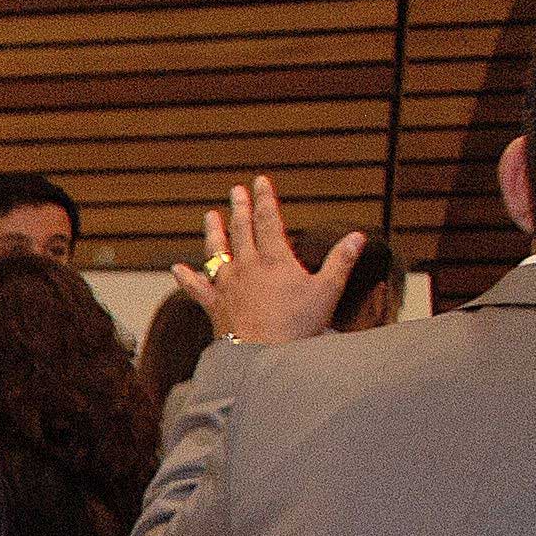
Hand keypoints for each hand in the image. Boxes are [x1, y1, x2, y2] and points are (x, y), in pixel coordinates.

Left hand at [168, 180, 366, 344]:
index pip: (268, 220)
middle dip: (239, 207)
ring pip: (216, 252)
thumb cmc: (298, 324)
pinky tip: (177, 268)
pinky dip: (186, 277)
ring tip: (210, 216)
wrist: (264, 355)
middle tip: (236, 190)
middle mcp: (247, 266)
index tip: (260, 181)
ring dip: (213, 232)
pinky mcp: (214, 305)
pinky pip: (196, 288)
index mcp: (274, 259)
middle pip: (241, 230)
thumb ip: (341, 261)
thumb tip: (358, 236)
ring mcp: (227, 285)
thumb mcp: (328, 290)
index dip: (264, 198)